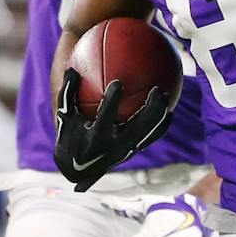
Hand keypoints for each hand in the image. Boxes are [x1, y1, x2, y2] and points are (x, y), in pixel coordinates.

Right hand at [53, 67, 173, 191]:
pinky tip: (170, 111)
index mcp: (95, 136)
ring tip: (166, 95)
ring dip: (159, 115)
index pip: (105, 117)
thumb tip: (72, 69)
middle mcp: (113, 145)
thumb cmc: (70, 134)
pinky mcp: (133, 151)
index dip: (112, 101)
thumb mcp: (65, 115)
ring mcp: (126, 150)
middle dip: (149, 109)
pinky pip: (151, 138)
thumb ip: (68, 93)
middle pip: (137, 127)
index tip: (118, 83)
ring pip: (148, 132)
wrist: (78, 167)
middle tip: (157, 89)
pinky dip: (162, 125)